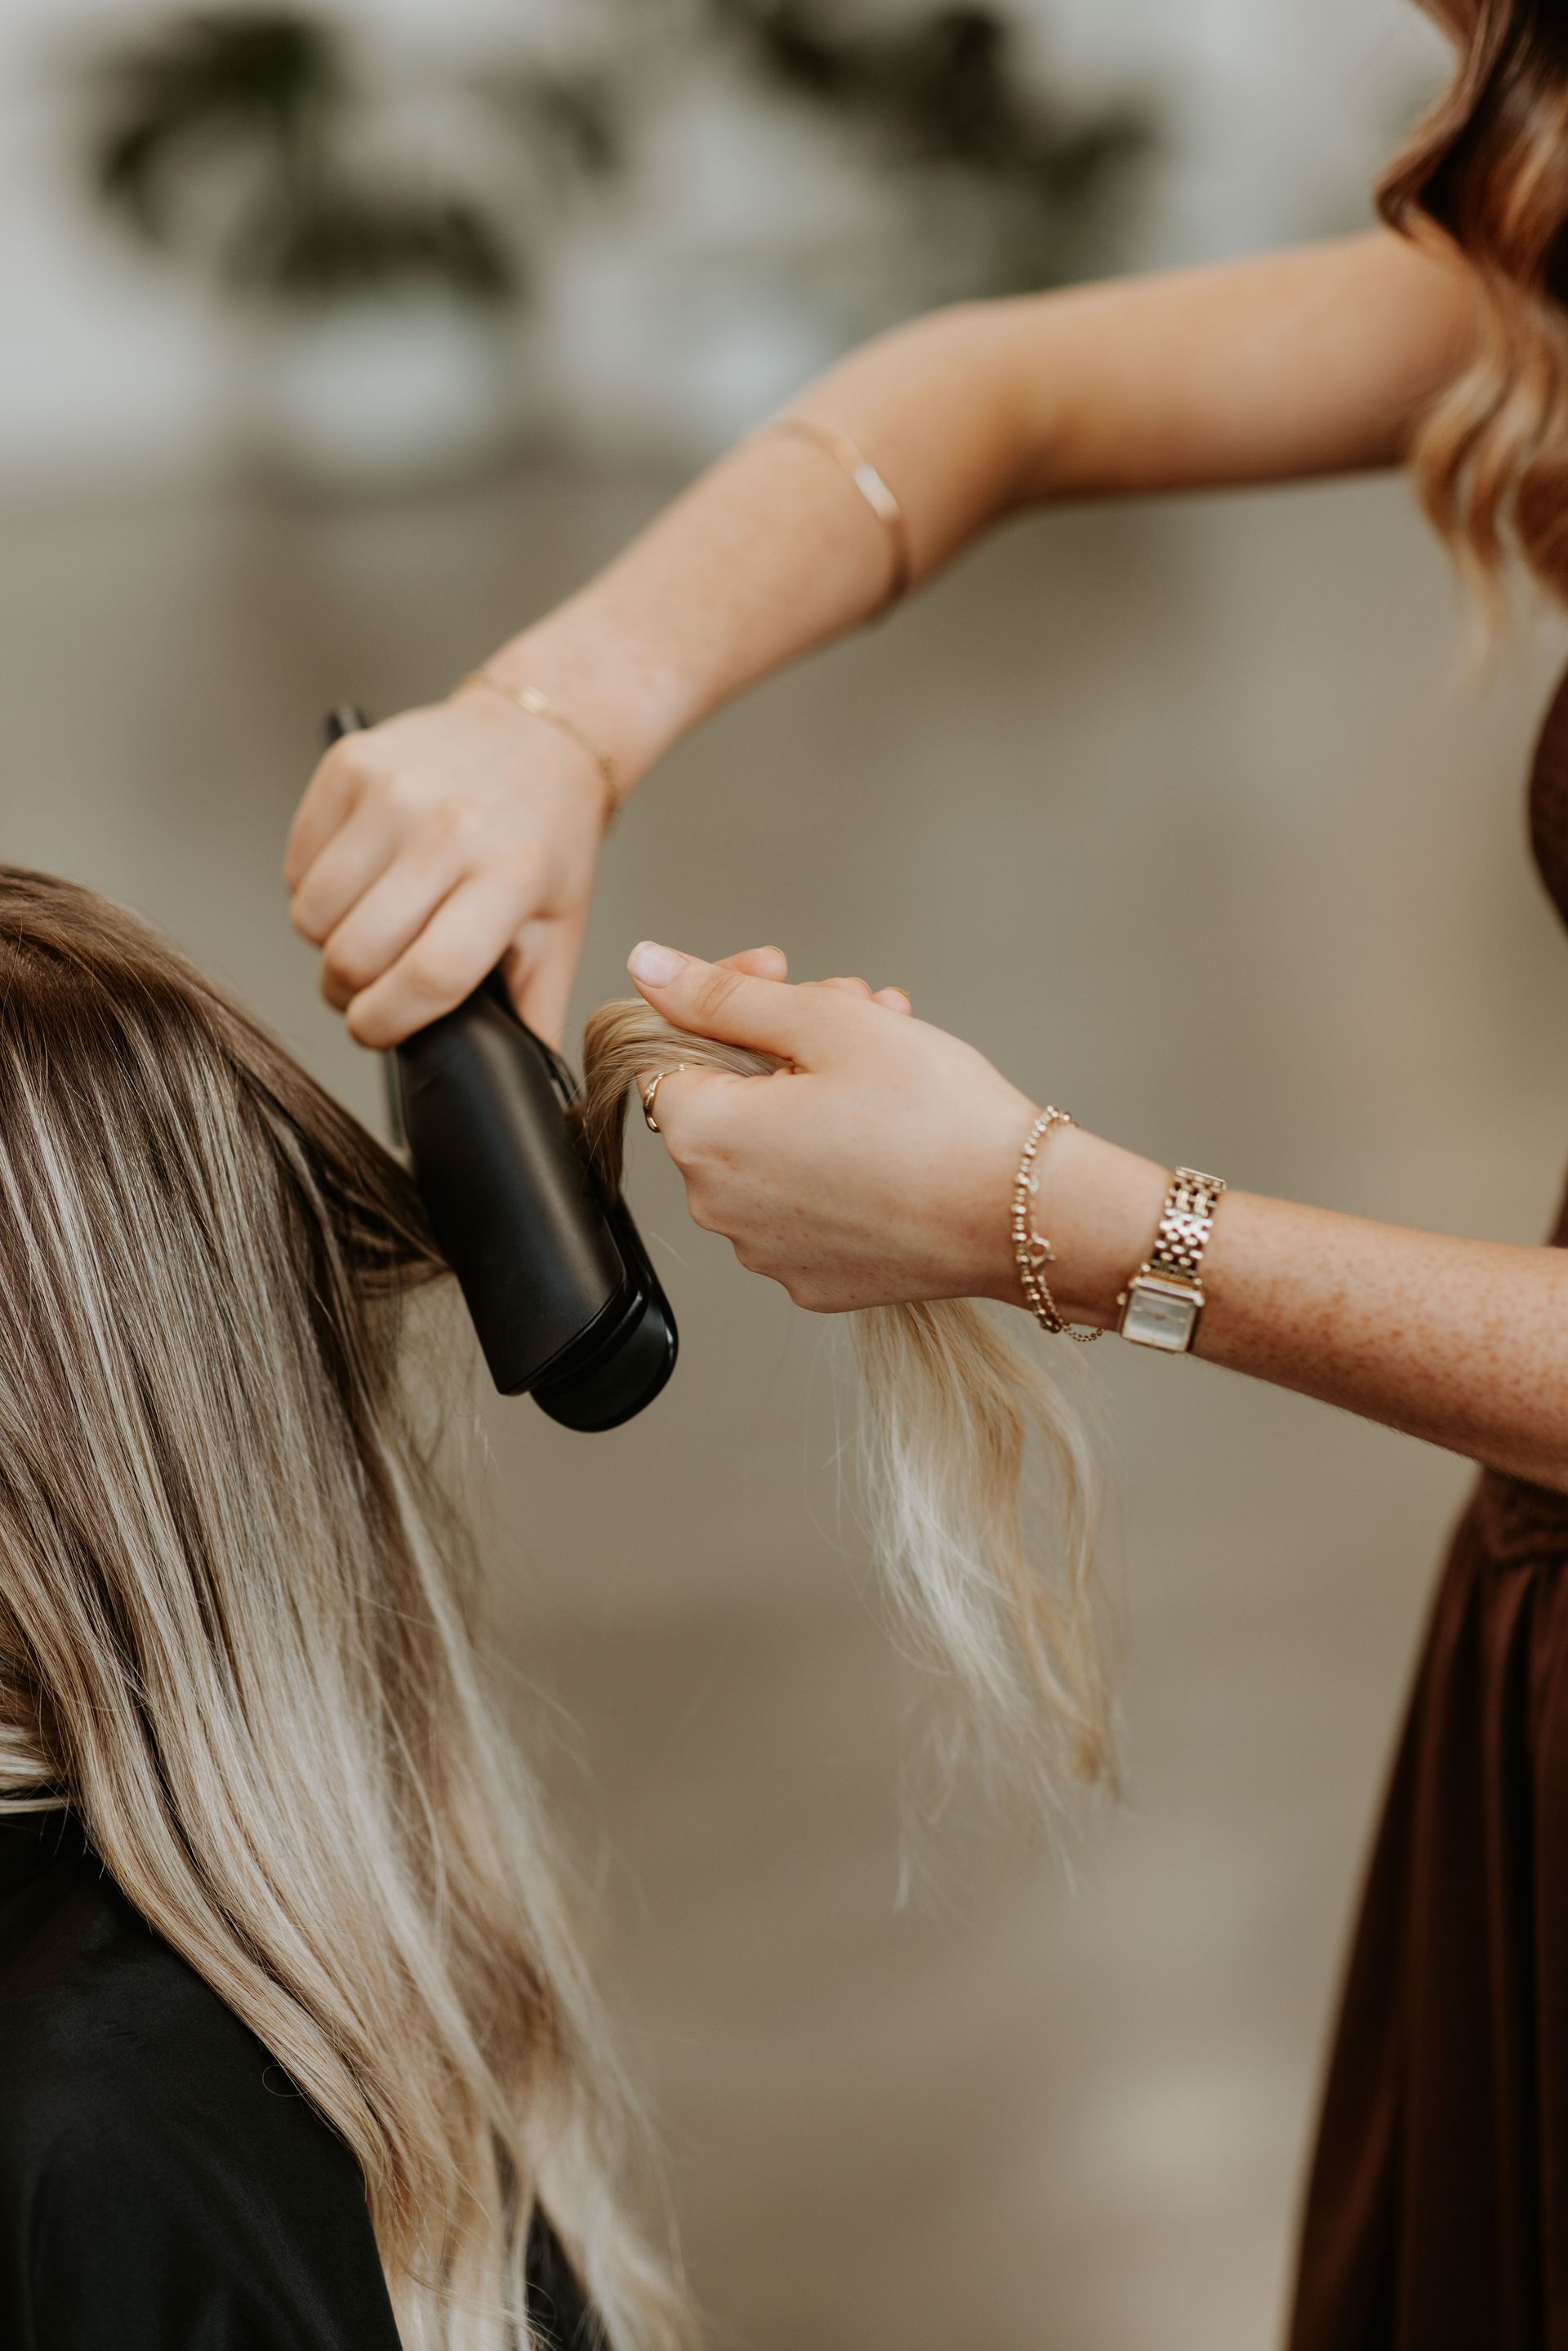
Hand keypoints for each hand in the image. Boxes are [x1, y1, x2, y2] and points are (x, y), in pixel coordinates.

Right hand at [284, 688, 610, 1048]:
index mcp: (510, 878)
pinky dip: (313, 887)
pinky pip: (295, 864)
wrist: (534, 735)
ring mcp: (394, 791)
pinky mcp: (350, 765)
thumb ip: (535, 1012)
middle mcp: (451, 829)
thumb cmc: (544, 841)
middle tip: (372, 985)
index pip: (429, 975)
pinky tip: (359, 879)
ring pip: (311, 914)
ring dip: (328, 939)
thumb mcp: (558, 929)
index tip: (378, 1031)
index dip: (388, 1022)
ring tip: (368, 927)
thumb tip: (518, 1088)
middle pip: (355, 953)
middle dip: (350, 991)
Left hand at [624, 941, 1039, 1311]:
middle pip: (728, 1099)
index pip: (673, 1049)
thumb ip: (721, 995)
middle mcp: (719, 1208)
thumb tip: (646, 968)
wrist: (1021, 1214)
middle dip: (782, 1045)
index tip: (785, 978)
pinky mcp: (816, 1281)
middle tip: (857, 1013)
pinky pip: (804, 1203)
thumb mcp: (825, 1024)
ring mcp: (766, 1253)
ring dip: (814, 1098)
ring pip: (769, 1149)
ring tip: (891, 1068)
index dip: (731, 1003)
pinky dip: (834, 1162)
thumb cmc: (935, 1115)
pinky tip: (894, 1133)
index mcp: (705, 1137)